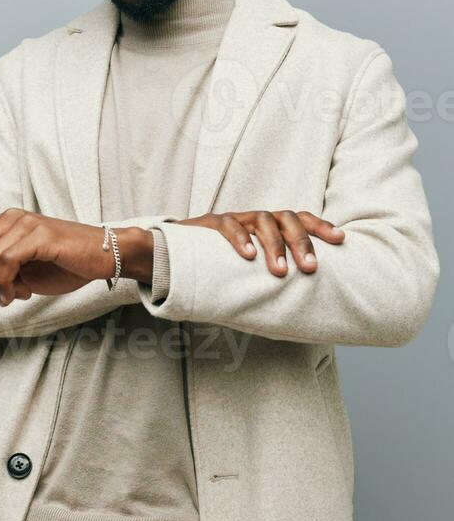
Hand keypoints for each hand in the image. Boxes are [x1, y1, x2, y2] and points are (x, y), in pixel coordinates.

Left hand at [0, 209, 114, 310]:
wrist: (104, 256)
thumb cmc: (65, 266)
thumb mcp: (21, 280)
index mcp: (2, 225)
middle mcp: (10, 219)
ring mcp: (25, 224)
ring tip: (15, 297)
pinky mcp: (39, 234)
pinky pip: (6, 261)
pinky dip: (6, 284)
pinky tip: (21, 294)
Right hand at [177, 210, 343, 276]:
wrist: (179, 254)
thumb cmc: (226, 265)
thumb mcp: (256, 267)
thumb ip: (276, 275)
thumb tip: (310, 302)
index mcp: (272, 226)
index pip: (301, 219)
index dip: (322, 227)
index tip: (340, 240)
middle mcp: (257, 218)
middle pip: (286, 218)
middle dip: (301, 242)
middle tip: (310, 268)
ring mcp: (236, 218)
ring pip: (262, 220)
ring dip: (274, 245)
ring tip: (281, 271)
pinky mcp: (211, 224)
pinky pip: (228, 225)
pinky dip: (240, 239)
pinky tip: (249, 256)